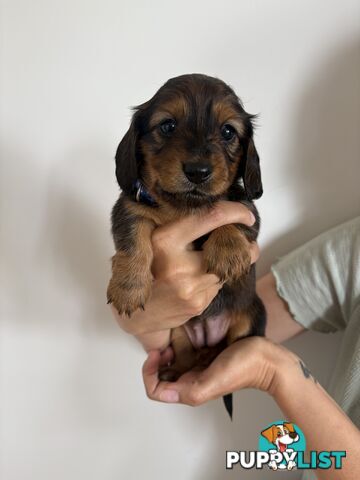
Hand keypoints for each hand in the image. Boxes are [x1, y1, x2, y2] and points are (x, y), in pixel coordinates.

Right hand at [111, 201, 258, 350]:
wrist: (138, 312)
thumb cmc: (147, 268)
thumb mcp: (153, 240)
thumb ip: (181, 227)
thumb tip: (220, 215)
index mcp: (165, 241)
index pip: (210, 217)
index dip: (235, 213)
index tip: (247, 215)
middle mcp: (178, 265)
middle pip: (228, 247)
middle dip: (244, 246)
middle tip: (248, 242)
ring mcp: (190, 288)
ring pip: (226, 268)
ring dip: (228, 264)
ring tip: (216, 262)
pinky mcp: (198, 304)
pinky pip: (219, 285)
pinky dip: (216, 280)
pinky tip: (201, 281)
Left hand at [142, 337, 286, 404]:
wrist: (266, 359)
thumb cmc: (244, 368)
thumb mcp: (213, 381)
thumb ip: (190, 391)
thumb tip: (165, 391)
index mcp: (189, 391)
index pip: (155, 390)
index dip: (149, 373)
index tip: (157, 354)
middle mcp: (190, 382)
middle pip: (159, 377)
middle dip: (155, 362)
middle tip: (163, 347)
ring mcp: (197, 370)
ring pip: (170, 366)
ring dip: (165, 354)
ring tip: (171, 342)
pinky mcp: (205, 358)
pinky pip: (183, 355)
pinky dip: (177, 347)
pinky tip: (183, 338)